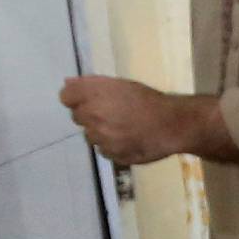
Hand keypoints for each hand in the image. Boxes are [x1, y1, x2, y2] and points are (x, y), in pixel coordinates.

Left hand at [60, 75, 179, 165]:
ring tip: (123, 128)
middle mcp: (92, 117)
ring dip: (101, 132)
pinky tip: (129, 140)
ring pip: (91, 136)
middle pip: (77, 117)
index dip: (77, 98)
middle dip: (90, 115)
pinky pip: (105, 150)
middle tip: (112, 113)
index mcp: (93, 95)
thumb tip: (68, 83)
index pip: (66, 98)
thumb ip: (90, 83)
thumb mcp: (120, 84)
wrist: (172, 124)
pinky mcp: (112, 156)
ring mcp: (101, 139)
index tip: (91, 98)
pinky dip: (113, 146)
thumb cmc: (148, 99)